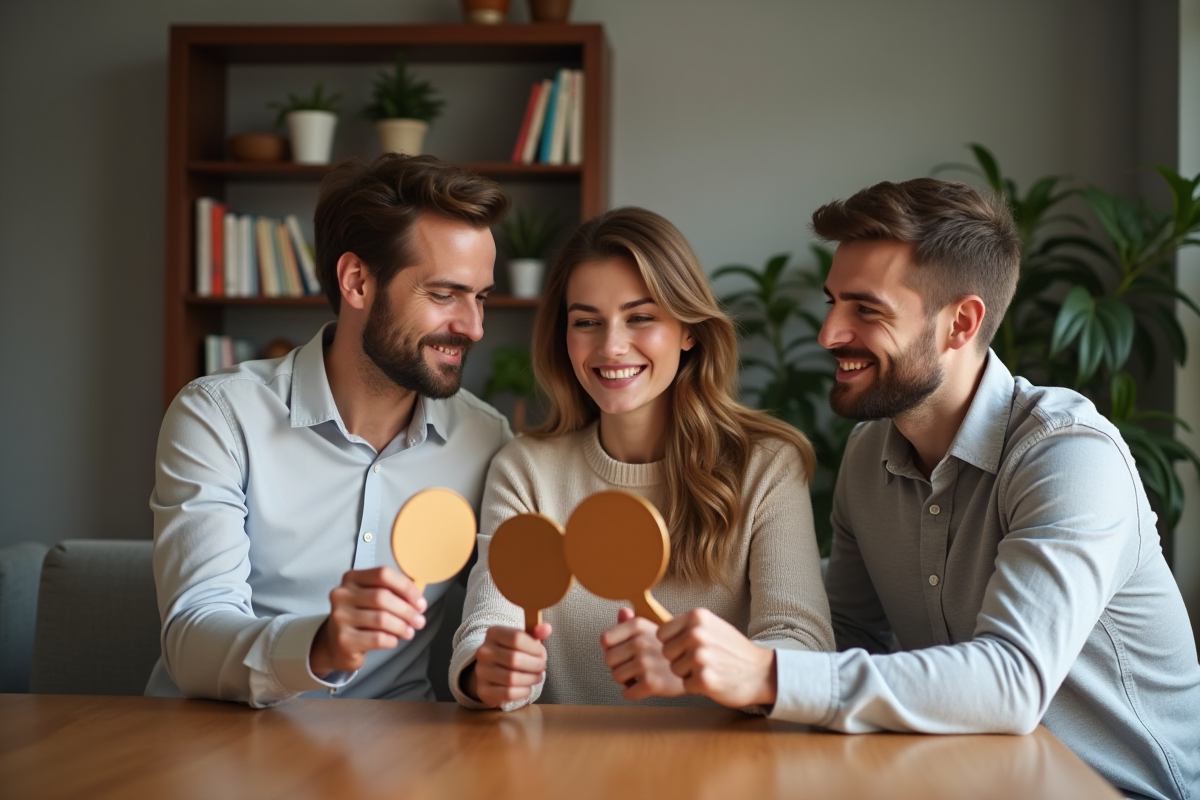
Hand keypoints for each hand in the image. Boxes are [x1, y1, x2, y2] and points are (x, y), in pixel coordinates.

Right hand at [309, 567, 426, 677]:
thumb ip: (393, 593)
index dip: (406, 588)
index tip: (420, 603)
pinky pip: (377, 638)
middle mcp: (342, 595)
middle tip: (419, 621)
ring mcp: (340, 617)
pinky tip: (394, 640)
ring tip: (410, 632)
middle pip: (383, 597)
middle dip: (407, 610)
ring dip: (402, 626)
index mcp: (352, 578)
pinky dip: (392, 639)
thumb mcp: (372, 599)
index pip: (383, 574)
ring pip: (381, 618)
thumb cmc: (361, 618)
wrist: (336, 645)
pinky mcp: (343, 639)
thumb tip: (419, 601)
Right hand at [464, 623, 551, 707]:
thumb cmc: (512, 651)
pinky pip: (508, 693)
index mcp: (493, 633)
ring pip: (512, 678)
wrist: (491, 670)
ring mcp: (481, 671)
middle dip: (535, 665)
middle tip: (542, 666)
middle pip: (514, 659)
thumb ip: (537, 631)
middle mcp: (484, 651)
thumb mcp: (524, 638)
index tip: (541, 653)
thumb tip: (546, 629)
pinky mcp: (483, 690)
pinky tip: (527, 687)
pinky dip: (523, 692)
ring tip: (537, 676)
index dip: (534, 647)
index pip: (516, 638)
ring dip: (531, 679)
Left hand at [600, 607, 686, 700]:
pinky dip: (632, 693)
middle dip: (618, 665)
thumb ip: (633, 622)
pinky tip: (643, 687)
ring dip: (626, 680)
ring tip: (640, 675)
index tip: (623, 652)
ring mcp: (646, 663)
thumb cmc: (671, 649)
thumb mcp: (654, 628)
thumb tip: (622, 612)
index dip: (612, 648)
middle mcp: (641, 642)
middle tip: (634, 666)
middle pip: (608, 660)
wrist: (697, 667)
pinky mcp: (652, 683)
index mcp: (638, 625)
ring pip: (616, 677)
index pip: (605, 640)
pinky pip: (627, 693)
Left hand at [658, 609, 776, 706]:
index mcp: (697, 617)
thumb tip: (655, 633)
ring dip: (688, 674)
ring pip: (675, 670)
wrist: (762, 672)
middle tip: (703, 660)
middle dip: (680, 659)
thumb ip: (687, 626)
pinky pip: (686, 686)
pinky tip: (713, 681)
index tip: (689, 648)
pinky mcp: (704, 680)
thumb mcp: (711, 626)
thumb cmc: (733, 651)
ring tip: (709, 669)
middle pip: (666, 653)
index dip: (673, 644)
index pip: (661, 633)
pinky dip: (697, 687)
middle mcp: (697, 633)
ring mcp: (701, 657)